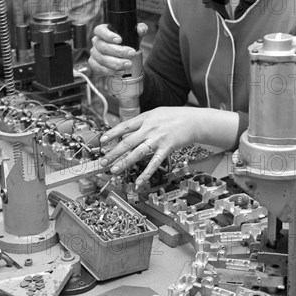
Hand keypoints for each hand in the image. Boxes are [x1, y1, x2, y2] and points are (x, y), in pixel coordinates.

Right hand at [88, 23, 147, 76]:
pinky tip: (120, 72)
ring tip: (128, 64)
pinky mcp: (94, 64)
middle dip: (118, 51)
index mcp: (103, 31)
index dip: (108, 35)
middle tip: (131, 53)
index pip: (100, 30)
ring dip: (116, 63)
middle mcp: (96, 41)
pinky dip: (111, 71)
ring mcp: (94, 53)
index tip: (120, 40)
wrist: (123, 56)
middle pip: (102, 46)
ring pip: (102, 59)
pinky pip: (100, 69)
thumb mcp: (133, 35)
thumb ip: (139, 29)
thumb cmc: (126, 42)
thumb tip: (141, 30)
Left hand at [99, 106, 238, 186]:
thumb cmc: (173, 116)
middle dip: (113, 152)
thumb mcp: (154, 114)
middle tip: (103, 161)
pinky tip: (139, 181)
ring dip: (125, 162)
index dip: (112, 133)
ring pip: (138, 153)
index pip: (124, 126)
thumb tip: (126, 132)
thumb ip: (140, 122)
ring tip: (114, 170)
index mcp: (144, 119)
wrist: (193, 121)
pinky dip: (146, 173)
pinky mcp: (166, 149)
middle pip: (127, 142)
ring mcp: (157, 140)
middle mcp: (149, 129)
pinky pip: (154, 163)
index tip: (101, 141)